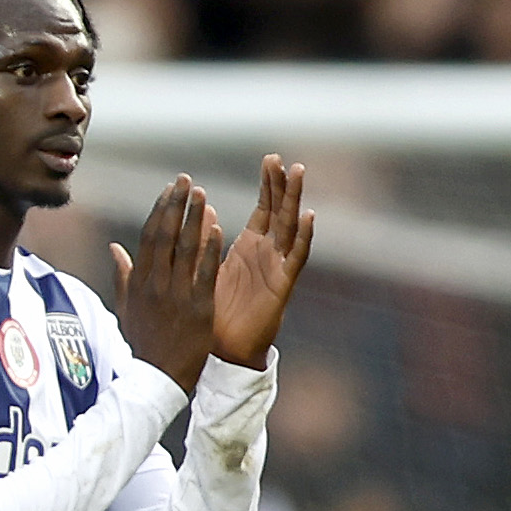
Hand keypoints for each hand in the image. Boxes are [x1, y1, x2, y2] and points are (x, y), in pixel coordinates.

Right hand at [108, 173, 223, 393]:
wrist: (158, 379)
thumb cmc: (143, 345)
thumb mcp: (126, 309)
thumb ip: (123, 276)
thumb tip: (114, 248)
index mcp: (139, 282)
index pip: (149, 237)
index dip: (160, 210)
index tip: (170, 189)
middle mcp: (156, 284)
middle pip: (166, 235)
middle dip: (177, 205)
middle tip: (187, 180)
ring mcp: (177, 295)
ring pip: (185, 248)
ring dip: (194, 218)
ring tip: (203, 194)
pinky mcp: (198, 308)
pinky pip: (204, 272)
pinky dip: (210, 248)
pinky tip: (217, 227)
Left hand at [209, 154, 314, 368]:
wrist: (223, 350)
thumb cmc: (215, 312)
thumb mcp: (206, 267)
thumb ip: (205, 239)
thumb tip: (203, 210)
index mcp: (249, 247)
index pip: (264, 208)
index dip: (268, 185)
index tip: (270, 159)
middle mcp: (267, 254)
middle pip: (280, 212)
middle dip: (283, 186)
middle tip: (286, 160)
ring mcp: (277, 268)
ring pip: (290, 227)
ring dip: (295, 200)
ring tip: (298, 174)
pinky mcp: (281, 286)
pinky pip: (295, 258)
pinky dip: (302, 236)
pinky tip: (307, 216)